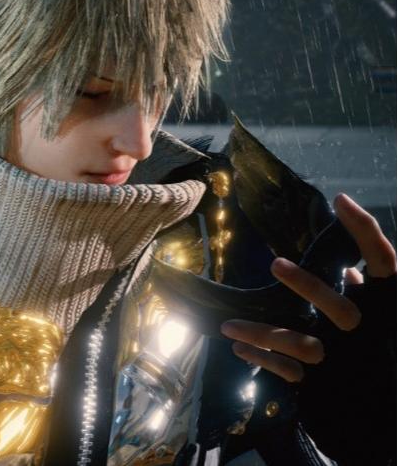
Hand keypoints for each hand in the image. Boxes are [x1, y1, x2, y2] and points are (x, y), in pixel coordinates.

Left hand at [221, 193, 395, 381]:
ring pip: (301, 345)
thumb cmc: (384, 351)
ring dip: (262, 334)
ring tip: (228, 325)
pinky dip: (262, 359)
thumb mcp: (386, 319)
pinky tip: (238, 347)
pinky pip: (289, 370)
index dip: (365, 231)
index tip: (342, 201)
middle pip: (340, 307)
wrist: (388, 409)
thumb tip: (355, 270)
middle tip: (275, 264)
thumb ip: (369, 294)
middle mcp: (369, 331)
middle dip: (308, 288)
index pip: (384, 260)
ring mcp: (345, 358)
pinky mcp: (325, 381)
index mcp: (387, 307)